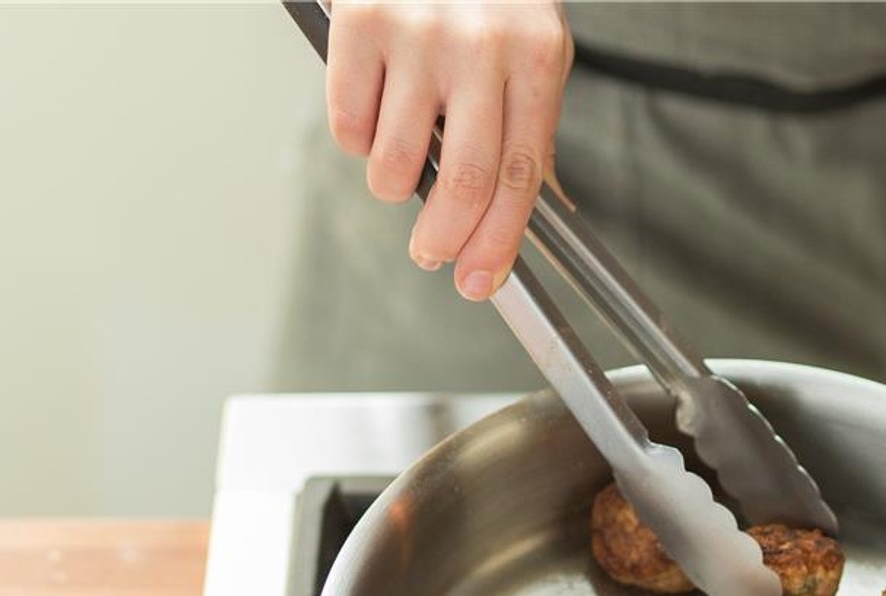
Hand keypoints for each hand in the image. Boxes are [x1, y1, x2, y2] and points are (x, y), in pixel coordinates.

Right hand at [326, 1, 571, 300]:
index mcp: (536, 58)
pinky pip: (349, 126)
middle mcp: (480, 45)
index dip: (497, 242)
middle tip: (431, 251)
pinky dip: (358, 139)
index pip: (520, 177)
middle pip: (464, 183)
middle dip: (444, 239)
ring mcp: (418, 31)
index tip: (480, 279)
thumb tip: (513, 217)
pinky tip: (377, 109)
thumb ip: (528, 128)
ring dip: (395, 186)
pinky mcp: (360, 20)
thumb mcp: (533, 49)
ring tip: (403, 160)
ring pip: (397, 165)